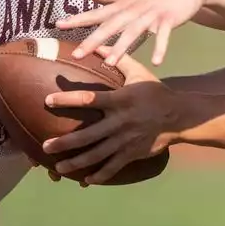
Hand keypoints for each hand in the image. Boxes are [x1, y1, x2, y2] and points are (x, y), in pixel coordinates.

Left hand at [41, 54, 175, 184]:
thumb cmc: (155, 92)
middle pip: (88, 135)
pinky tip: (86, 180)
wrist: (179, 116)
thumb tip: (98, 45)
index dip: (67, 100)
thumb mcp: (139, 72)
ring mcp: (126, 140)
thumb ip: (118, 59)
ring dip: (77, 162)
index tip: (48, 100)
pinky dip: (100, 175)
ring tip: (58, 168)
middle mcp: (120, 122)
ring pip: (97, 154)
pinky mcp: (133, 153)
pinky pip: (114, 166)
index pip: (89, 99)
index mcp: (120, 100)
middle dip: (65, 142)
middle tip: (45, 147)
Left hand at [53, 0, 218, 65]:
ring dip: (122, 47)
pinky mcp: (169, 19)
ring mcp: (152, 15)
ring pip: (134, 32)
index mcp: (124, 4)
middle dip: (94, 40)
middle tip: (77, 54)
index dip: (78, 19)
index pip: (98, 12)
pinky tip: (156, 62)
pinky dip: (160, 48)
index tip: (59, 25)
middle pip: (111, 26)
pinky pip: (164, 36)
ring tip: (110, 63)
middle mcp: (134, 9)